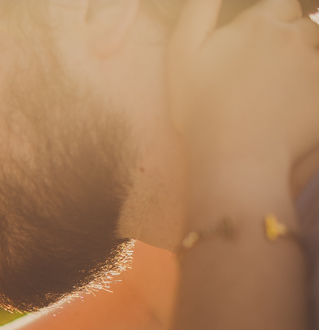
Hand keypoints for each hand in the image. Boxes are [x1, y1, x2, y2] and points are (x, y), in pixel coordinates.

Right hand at [168, 0, 318, 181]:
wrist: (235, 157)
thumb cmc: (202, 108)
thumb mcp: (183, 51)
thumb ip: (200, 7)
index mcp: (260, 22)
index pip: (279, 3)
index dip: (266, 22)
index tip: (250, 49)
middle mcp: (293, 36)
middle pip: (301, 24)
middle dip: (287, 40)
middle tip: (260, 75)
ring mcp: (314, 63)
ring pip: (314, 49)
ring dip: (301, 62)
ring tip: (275, 92)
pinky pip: (318, 77)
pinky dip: (308, 88)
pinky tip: (288, 108)